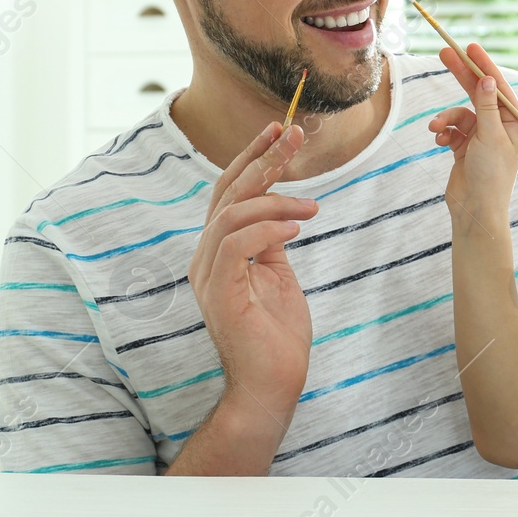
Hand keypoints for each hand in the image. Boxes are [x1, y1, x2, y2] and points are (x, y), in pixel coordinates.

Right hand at [188, 122, 319, 416]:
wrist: (271, 387)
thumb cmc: (276, 337)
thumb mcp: (278, 276)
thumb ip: (270, 242)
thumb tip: (281, 210)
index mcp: (218, 251)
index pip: (228, 192)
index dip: (252, 156)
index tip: (279, 129)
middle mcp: (205, 258)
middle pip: (227, 193)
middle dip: (263, 159)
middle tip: (295, 135)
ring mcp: (208, 275)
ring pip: (231, 215)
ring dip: (275, 200)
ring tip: (312, 207)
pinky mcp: (218, 293)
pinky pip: (237, 244)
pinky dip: (268, 229)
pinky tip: (298, 228)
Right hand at [427, 43, 517, 229]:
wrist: (475, 211)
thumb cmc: (491, 176)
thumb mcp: (490, 137)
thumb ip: (486, 107)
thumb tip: (487, 78)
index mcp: (513, 123)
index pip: (498, 86)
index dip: (484, 65)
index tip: (470, 47)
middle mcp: (498, 127)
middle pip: (478, 92)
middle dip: (461, 75)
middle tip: (444, 53)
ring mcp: (481, 137)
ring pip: (459, 113)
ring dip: (445, 118)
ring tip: (436, 128)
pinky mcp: (464, 148)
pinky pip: (451, 129)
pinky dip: (443, 132)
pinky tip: (439, 141)